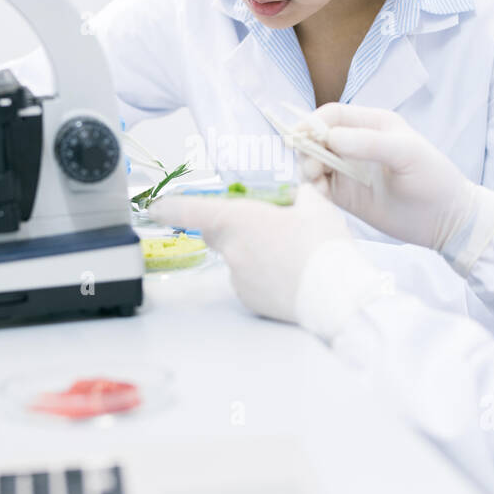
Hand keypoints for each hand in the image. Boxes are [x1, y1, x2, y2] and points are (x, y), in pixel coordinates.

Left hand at [148, 184, 381, 336]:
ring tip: (289, 252)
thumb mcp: (316, 206)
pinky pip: (248, 280)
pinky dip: (261, 275)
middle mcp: (231, 250)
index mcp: (239, 219)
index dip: (170, 207)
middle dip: (229, 225)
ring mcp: (238, 278)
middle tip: (259, 222)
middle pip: (215, 232)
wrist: (337, 295)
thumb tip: (297, 194)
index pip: (190, 211)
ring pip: (235, 257)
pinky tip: (289, 273)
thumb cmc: (324, 247)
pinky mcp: (249, 300)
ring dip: (252, 252)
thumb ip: (298, 195)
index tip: (156, 207)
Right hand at [297, 103, 475, 250]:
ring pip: (313, 162)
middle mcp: (356, 144)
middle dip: (307, 147)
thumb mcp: (406, 153)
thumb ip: (369, 143)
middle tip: (312, 166)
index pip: (332, 115)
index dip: (313, 122)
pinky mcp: (345, 196)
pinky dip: (312, 190)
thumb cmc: (433, 178)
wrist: (445, 220)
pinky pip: (318, 188)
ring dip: (307, 169)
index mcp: (372, 124)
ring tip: (317, 181)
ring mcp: (348, 170)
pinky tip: (320, 196)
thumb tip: (330, 138)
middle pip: (316, 137)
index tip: (302, 136)